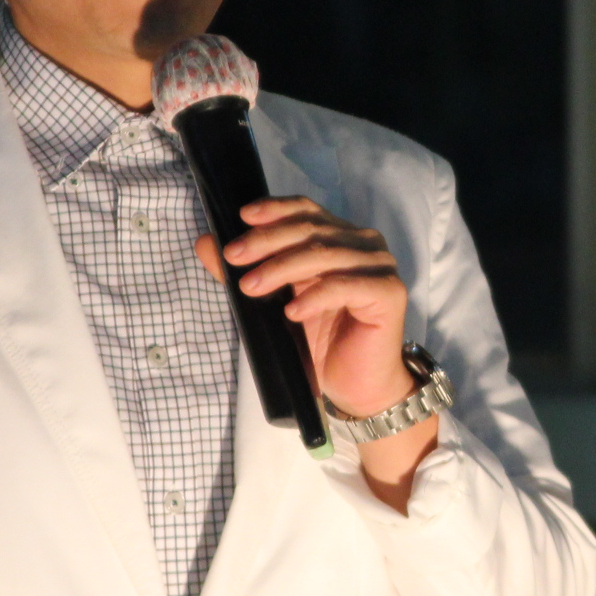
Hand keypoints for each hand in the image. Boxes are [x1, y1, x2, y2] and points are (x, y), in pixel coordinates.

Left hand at [197, 198, 436, 504]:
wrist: (357, 386)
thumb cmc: (321, 341)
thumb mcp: (277, 300)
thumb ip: (247, 269)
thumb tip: (205, 243)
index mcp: (340, 236)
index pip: (306, 210)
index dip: (275, 209)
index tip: (242, 217)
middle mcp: (364, 243)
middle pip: (311, 229)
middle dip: (267, 241)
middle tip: (234, 258)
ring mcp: (379, 265)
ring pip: (324, 254)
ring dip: (282, 268)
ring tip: (252, 288)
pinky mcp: (389, 292)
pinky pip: (345, 285)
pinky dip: (315, 295)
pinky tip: (291, 311)